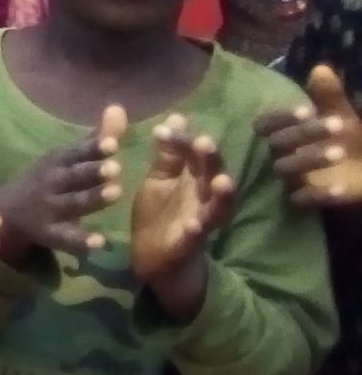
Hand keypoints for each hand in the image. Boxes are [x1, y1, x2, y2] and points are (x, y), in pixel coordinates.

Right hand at [0, 104, 124, 259]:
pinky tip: (99, 242)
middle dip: (92, 172)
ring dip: (92, 199)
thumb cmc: (44, 181)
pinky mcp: (48, 234)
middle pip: (73, 177)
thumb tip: (118, 107)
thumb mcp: (64, 158)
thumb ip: (95, 139)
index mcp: (56, 162)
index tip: (112, 144)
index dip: (93, 149)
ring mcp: (48, 209)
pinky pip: (65, 238)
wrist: (4, 215)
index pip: (76, 153)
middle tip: (115, 168)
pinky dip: (81, 241)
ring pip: (72, 204)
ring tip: (115, 194)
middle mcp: (51, 183)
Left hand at [132, 113, 235, 282]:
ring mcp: (201, 220)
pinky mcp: (190, 243)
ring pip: (218, 207)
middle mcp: (204, 197)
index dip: (184, 141)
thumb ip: (168, 154)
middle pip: (213, 175)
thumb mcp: (160, 179)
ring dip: (222, 194)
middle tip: (204, 142)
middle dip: (211, 160)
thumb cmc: (160, 213)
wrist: (152, 257)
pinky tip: (193, 224)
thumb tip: (175, 117)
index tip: (165, 128)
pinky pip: (197, 237)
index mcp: (194, 179)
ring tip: (221, 181)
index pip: (195, 154)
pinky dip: (196, 230)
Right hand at [258, 66, 361, 209]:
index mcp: (282, 132)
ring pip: (286, 169)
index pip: (267, 123)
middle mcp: (278, 153)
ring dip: (311, 159)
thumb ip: (329, 96)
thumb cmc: (344, 140)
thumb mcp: (339, 115)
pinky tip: (342, 188)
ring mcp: (287, 178)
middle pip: (277, 144)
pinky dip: (321, 194)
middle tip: (338, 125)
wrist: (360, 171)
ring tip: (340, 153)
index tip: (308, 110)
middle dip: (304, 134)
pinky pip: (302, 199)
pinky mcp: (300, 200)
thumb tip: (320, 68)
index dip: (283, 117)